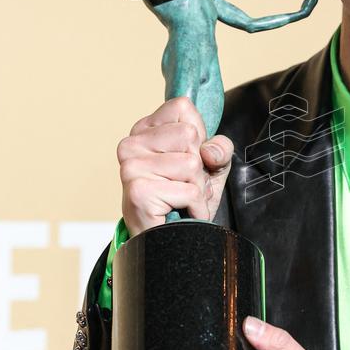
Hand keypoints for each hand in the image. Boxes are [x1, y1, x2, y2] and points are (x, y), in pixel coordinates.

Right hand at [118, 97, 232, 235]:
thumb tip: (209, 151)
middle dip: (199, 166)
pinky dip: (196, 207)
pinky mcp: (138, 191)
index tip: (186, 157)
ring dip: (197, 188)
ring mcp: (131, 167)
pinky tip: (180, 212)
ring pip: (192, 164)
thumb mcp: (211, 166)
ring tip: (181, 199)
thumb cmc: (185, 200)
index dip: (198, 136)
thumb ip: (219, 149)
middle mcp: (131, 144)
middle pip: (190, 136)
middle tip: (184, 185)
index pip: (182, 107)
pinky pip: (190, 191)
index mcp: (144, 129)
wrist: (168, 242)